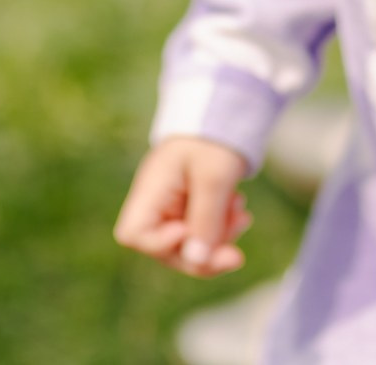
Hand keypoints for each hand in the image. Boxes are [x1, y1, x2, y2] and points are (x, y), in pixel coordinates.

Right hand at [114, 137, 252, 276]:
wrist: (226, 114)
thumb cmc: (214, 139)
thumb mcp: (215, 177)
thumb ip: (206, 220)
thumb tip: (197, 261)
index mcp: (151, 187)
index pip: (133, 233)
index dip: (160, 244)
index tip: (188, 231)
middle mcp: (156, 202)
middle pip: (165, 250)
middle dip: (202, 252)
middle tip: (235, 254)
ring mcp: (172, 208)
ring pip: (188, 247)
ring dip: (217, 240)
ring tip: (241, 214)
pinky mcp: (189, 210)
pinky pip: (202, 235)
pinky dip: (222, 231)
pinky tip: (240, 213)